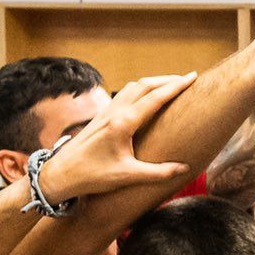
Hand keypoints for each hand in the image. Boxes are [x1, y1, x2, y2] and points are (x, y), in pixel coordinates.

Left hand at [39, 73, 196, 200]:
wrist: (61, 174)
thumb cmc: (92, 176)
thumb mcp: (127, 176)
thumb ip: (158, 173)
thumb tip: (184, 168)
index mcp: (123, 123)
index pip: (155, 98)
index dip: (176, 86)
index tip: (193, 78)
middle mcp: (114, 112)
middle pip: (145, 85)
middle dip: (168, 79)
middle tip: (188, 79)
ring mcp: (106, 111)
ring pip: (133, 87)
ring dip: (153, 82)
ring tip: (170, 85)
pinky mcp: (101, 116)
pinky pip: (124, 95)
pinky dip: (140, 90)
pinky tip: (145, 98)